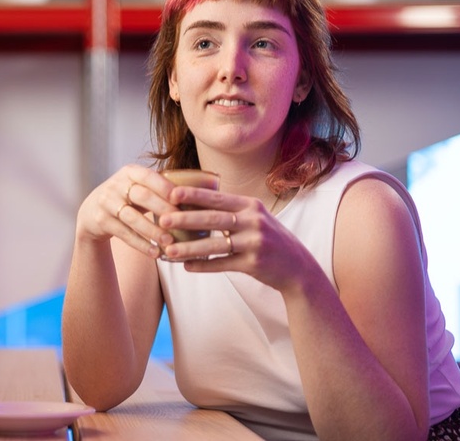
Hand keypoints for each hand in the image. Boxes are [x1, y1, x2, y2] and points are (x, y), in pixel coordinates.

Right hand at [75, 164, 178, 257]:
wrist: (92, 211)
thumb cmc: (127, 198)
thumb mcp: (138, 186)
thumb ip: (160, 187)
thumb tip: (203, 191)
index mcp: (129, 172)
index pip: (148, 176)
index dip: (165, 187)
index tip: (182, 198)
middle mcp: (115, 185)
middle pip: (142, 196)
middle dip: (163, 209)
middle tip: (182, 222)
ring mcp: (106, 202)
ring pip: (132, 218)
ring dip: (152, 231)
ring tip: (169, 242)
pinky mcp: (101, 221)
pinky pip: (124, 234)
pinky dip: (141, 244)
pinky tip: (155, 253)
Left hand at [158, 187, 316, 292]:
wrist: (297, 266)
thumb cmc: (268, 237)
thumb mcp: (255, 217)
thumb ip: (231, 210)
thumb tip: (195, 202)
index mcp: (250, 205)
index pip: (218, 198)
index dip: (194, 195)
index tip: (172, 193)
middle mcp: (254, 221)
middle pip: (213, 219)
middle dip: (186, 219)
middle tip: (163, 219)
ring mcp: (255, 243)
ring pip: (215, 245)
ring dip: (189, 248)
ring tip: (169, 250)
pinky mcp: (254, 264)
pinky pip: (223, 265)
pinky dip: (204, 266)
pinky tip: (187, 266)